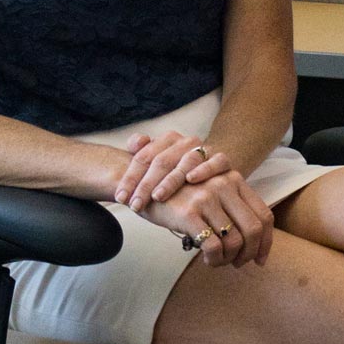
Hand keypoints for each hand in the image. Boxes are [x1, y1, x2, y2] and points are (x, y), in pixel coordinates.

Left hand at [113, 131, 231, 211]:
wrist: (212, 168)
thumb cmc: (178, 171)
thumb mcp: (158, 162)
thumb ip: (142, 151)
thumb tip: (135, 143)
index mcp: (167, 139)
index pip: (144, 156)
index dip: (130, 177)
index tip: (121, 198)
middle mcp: (185, 142)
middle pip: (162, 161)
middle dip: (146, 184)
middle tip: (135, 204)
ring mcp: (205, 149)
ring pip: (185, 162)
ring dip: (170, 180)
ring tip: (157, 196)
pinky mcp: (223, 160)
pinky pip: (215, 162)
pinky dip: (204, 169)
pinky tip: (191, 179)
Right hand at [143, 172, 274, 267]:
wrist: (143, 185)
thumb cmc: (179, 194)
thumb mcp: (210, 192)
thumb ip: (231, 207)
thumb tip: (253, 243)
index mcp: (235, 180)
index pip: (264, 215)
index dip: (266, 242)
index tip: (260, 260)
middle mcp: (225, 185)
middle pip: (254, 230)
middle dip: (250, 254)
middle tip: (238, 264)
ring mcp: (207, 198)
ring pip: (235, 241)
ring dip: (229, 260)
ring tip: (217, 261)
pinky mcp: (189, 213)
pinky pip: (213, 246)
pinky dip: (215, 260)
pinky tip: (207, 260)